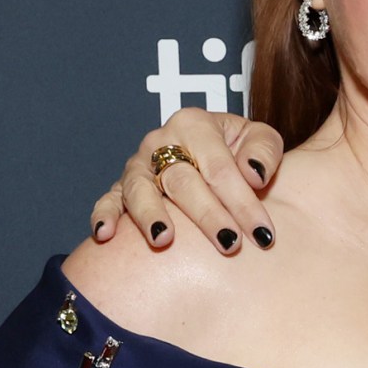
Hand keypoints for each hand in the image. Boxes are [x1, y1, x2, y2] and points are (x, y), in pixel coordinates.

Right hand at [88, 109, 283, 255]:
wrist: (211, 155)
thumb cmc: (237, 150)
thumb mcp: (259, 139)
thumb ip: (263, 150)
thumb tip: (253, 174)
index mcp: (195, 124)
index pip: (220, 168)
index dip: (243, 201)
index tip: (263, 233)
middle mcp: (160, 141)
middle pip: (183, 181)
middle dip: (208, 215)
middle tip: (229, 244)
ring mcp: (138, 166)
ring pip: (140, 190)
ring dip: (151, 215)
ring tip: (163, 239)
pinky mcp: (121, 189)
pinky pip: (108, 201)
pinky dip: (104, 216)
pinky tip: (105, 235)